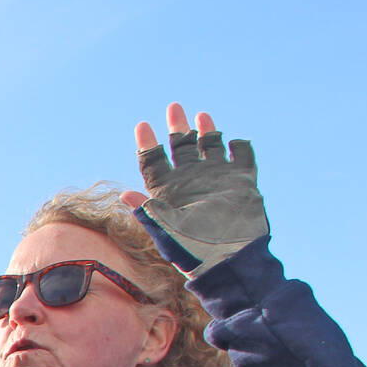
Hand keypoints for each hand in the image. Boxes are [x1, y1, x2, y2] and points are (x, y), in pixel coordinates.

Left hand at [119, 103, 266, 273]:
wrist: (229, 260)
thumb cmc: (193, 251)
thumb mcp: (166, 231)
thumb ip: (147, 212)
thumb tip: (123, 195)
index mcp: (169, 190)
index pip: (154, 161)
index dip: (147, 143)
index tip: (143, 125)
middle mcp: (191, 181)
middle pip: (182, 147)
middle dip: (177, 127)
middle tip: (173, 106)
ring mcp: (217, 180)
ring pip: (211, 148)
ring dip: (207, 132)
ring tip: (201, 116)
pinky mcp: (242, 183)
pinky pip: (242, 159)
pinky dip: (240, 148)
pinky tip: (235, 141)